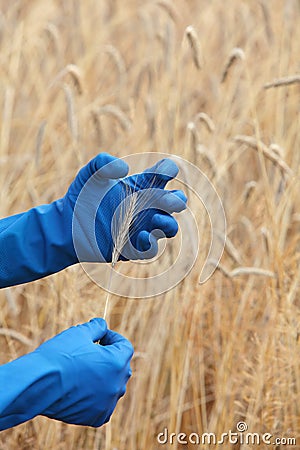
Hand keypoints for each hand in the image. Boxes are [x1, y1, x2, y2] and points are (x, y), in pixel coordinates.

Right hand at [36, 318, 132, 426]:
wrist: (38, 384)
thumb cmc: (59, 356)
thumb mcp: (79, 333)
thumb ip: (96, 328)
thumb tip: (102, 325)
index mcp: (117, 363)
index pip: (125, 346)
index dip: (113, 338)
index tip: (100, 336)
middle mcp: (117, 385)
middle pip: (121, 367)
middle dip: (110, 357)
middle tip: (92, 351)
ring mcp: (107, 403)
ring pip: (112, 386)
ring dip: (104, 377)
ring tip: (84, 369)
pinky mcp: (95, 417)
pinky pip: (103, 403)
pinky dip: (96, 396)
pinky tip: (81, 387)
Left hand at [65, 153, 186, 262]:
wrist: (66, 225)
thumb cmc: (82, 197)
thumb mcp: (90, 174)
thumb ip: (103, 163)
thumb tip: (124, 169)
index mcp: (141, 185)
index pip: (164, 173)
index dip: (168, 169)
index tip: (164, 170)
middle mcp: (146, 206)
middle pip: (175, 202)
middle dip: (176, 201)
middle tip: (170, 200)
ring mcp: (143, 227)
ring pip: (169, 227)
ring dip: (168, 224)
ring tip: (156, 220)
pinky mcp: (133, 247)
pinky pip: (151, 249)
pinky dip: (151, 243)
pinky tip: (141, 236)